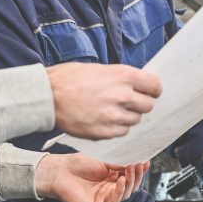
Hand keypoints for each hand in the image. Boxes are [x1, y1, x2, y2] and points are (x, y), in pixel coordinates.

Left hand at [35, 153, 149, 201]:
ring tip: (130, 170)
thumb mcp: (102, 162)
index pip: (129, 177)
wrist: (59, 171)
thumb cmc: (77, 165)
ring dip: (130, 183)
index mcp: (110, 179)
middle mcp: (108, 190)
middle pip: (129, 187)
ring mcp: (103, 199)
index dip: (138, 170)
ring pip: (124, 195)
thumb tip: (135, 163)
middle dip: (136, 176)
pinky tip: (121, 181)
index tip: (145, 161)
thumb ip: (117, 165)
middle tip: (138, 166)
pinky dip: (119, 191)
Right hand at [47, 63, 161, 139]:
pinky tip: (103, 119)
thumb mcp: (99, 69)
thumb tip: (136, 84)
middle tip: (127, 102)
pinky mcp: (104, 132)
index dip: (152, 89)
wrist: (47, 96)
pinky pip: (121, 132)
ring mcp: (114, 116)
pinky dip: (116, 128)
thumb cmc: (68, 79)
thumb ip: (120, 78)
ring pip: (135, 120)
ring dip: (127, 117)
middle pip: (148, 106)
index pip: (155, 86)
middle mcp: (123, 96)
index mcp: (123, 76)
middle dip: (140, 104)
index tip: (149, 91)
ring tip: (110, 110)